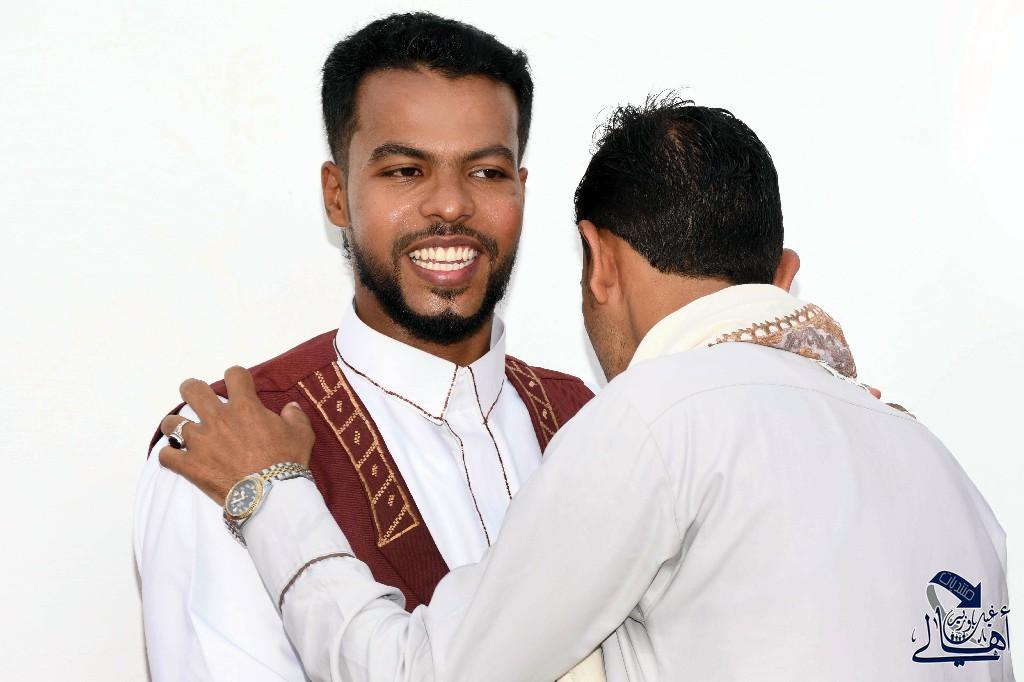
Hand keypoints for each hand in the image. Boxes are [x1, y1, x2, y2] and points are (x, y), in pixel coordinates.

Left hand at [159, 366, 314, 504]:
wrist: (271, 495)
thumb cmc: (287, 462)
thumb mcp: (302, 434)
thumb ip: (295, 417)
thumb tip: (291, 408)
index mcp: (245, 406)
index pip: (234, 375)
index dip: (236, 377)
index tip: (238, 385)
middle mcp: (218, 419)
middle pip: (192, 390)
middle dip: (193, 390)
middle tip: (198, 397)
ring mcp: (200, 442)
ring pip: (172, 422)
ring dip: (176, 425)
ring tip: (182, 431)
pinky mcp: (190, 465)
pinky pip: (166, 456)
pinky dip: (170, 456)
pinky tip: (177, 458)